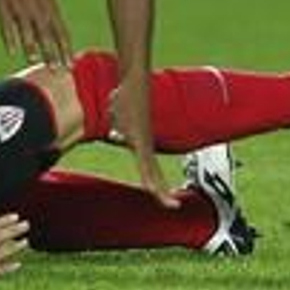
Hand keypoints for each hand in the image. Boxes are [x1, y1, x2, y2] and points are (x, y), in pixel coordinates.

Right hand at [0, 0, 72, 65]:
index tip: (70, 66)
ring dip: (31, 46)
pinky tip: (12, 52)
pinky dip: (10, 38)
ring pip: (27, 30)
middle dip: (52, 52)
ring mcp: (20, 6)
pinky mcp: (3, 4)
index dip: (65, 49)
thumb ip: (52, 18)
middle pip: (46, 34)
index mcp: (49, 7)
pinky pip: (7, 24)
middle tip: (57, 70)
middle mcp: (37, 8)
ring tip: (34, 62)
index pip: (61, 32)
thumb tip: (61, 40)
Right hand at [108, 74, 179, 208]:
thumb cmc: (126, 97)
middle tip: (173, 207)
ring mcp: (143, 141)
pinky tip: (152, 187)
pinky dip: (148, 175)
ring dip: (158, 188)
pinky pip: (144, 161)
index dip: (159, 185)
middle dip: (163, 192)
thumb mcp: (120, 118)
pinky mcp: (139, 137)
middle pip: (154, 174)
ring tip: (168, 203)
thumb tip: (115, 137)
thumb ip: (120, 129)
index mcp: (142, 143)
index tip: (167, 200)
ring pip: (151, 171)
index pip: (151, 170)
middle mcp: (146, 144)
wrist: (133, 82)